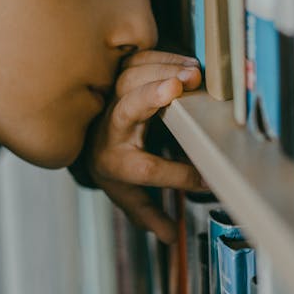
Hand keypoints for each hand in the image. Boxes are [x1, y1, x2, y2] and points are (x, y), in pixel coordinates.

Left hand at [84, 50, 209, 242]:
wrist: (85, 137)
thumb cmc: (114, 167)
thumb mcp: (128, 196)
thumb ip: (150, 215)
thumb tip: (171, 237)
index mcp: (114, 162)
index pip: (145, 169)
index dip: (178, 175)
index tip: (208, 179)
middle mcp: (110, 128)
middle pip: (127, 108)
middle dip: (152, 96)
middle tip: (182, 87)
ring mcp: (112, 97)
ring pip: (131, 77)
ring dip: (163, 71)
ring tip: (194, 74)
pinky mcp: (118, 74)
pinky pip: (137, 60)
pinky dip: (164, 57)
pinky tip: (188, 63)